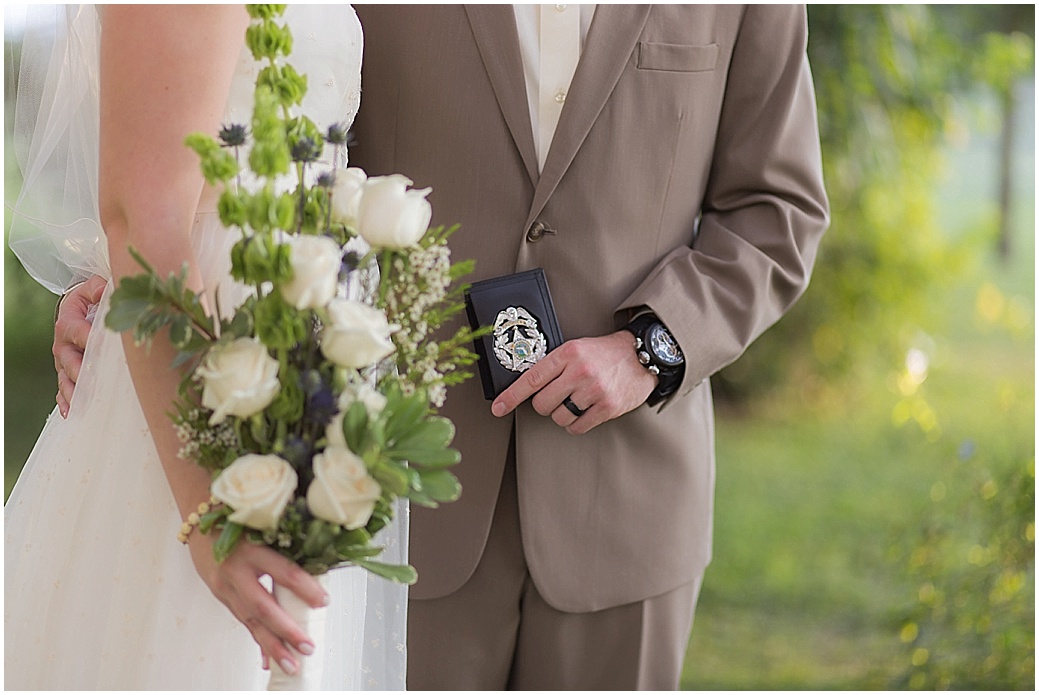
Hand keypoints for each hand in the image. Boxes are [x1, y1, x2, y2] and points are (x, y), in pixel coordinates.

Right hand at [53, 276, 106, 417]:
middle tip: (95, 383)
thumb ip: (97, 288)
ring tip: (84, 404)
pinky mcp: (66, 373)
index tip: (104, 350)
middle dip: (82, 373)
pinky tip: (72, 413)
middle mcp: (62, 345)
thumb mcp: (91, 288)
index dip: (90, 340)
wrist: (77, 309)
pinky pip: (63, 390)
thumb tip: (105, 290)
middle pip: (70, 362)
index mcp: (68, 323)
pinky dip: (66, 402)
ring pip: (66, 379)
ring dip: (75, 393)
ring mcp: (63, 362)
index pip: (78, 332)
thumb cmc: (89, 299)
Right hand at [187, 531, 328, 675]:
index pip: (282, 571)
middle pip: (262, 606)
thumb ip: (285, 542)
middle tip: (306, 646)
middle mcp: (235, 571)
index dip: (304, 587)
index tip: (323, 601)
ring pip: (250, 621)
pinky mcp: (222, 596)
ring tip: (291, 663)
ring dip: (271, 645)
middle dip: (285, 630)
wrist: (197, 518)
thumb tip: (319, 560)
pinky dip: (257, 639)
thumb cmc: (236, 517)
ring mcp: (225, 587)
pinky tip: (269, 658)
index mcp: (250, 549)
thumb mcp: (262, 525)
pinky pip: (243, 621)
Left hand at [491, 330, 656, 433]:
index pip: (531, 379)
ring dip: (562, 415)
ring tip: (575, 402)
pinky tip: (585, 411)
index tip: (497, 408)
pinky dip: (576, 423)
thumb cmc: (604, 353)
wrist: (642, 355)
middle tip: (557, 397)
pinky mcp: (607, 407)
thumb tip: (526, 388)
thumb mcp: (576, 349)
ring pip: (559, 418)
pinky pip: (577, 427)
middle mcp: (579, 371)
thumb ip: (553, 365)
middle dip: (545, 405)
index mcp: (567, 353)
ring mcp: (594, 390)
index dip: (510, 396)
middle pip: (542, 404)